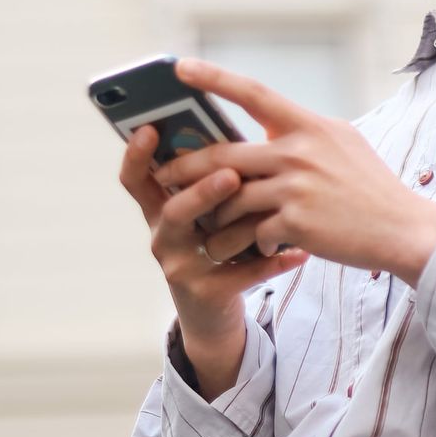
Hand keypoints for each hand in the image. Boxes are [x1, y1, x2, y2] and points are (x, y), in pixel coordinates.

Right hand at [118, 121, 309, 348]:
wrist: (213, 309)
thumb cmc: (216, 242)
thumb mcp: (205, 211)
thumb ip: (210, 175)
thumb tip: (236, 127)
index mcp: (159, 208)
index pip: (136, 180)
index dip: (136, 156)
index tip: (149, 128)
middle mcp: (163, 236)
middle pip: (175, 210)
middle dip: (202, 192)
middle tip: (231, 174)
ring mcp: (182, 267)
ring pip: (210, 243)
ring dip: (244, 226)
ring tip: (273, 211)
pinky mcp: (207, 293)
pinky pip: (243, 275)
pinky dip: (273, 263)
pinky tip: (299, 254)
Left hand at [162, 59, 435, 286]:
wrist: (403, 229)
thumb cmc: (369, 188)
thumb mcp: (341, 143)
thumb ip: (302, 133)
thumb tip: (264, 123)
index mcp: (307, 125)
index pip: (252, 92)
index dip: (214, 78)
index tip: (179, 67)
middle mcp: (298, 151)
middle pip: (222, 156)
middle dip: (184, 167)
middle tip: (164, 174)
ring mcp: (296, 187)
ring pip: (229, 200)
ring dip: (214, 218)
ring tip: (208, 230)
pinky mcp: (296, 222)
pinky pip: (252, 232)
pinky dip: (250, 243)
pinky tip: (258, 249)